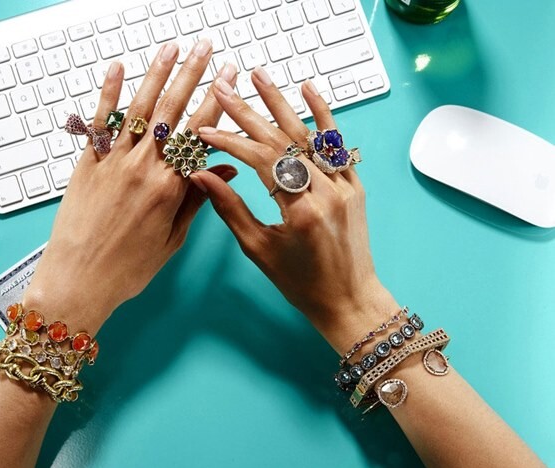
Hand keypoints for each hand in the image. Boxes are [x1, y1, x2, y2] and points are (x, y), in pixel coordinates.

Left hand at [23, 39, 238, 334]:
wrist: (78, 280)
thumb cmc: (126, 268)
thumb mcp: (172, 239)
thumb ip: (197, 200)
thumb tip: (224, 170)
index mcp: (169, 188)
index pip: (199, 135)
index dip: (217, 104)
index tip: (228, 80)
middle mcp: (142, 168)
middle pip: (172, 111)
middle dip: (193, 75)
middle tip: (207, 49)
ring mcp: (112, 161)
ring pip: (139, 109)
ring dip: (157, 74)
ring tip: (172, 48)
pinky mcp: (86, 163)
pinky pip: (99, 121)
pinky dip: (107, 93)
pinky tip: (118, 68)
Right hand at [190, 67, 398, 352]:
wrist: (350, 300)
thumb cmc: (302, 284)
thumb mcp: (259, 250)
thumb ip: (230, 209)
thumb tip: (203, 176)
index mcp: (301, 210)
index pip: (261, 160)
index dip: (230, 141)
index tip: (205, 131)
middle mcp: (326, 191)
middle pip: (282, 139)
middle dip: (249, 112)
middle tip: (225, 89)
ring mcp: (345, 186)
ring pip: (310, 135)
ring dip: (282, 103)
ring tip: (259, 77)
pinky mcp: (355, 185)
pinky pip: (338, 145)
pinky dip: (324, 117)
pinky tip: (310, 91)